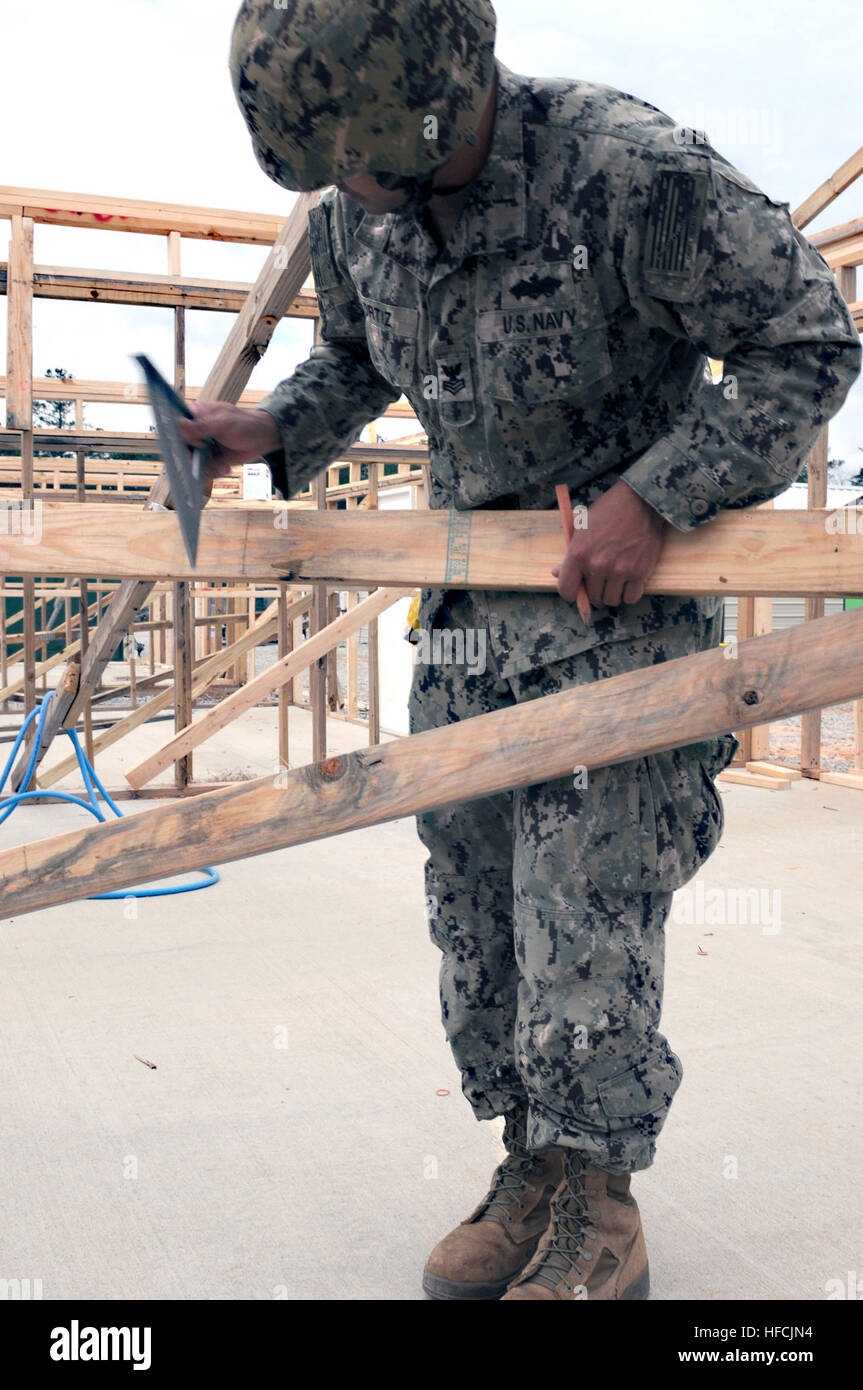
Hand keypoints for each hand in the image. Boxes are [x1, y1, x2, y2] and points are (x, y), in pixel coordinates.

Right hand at [178, 404, 280, 483]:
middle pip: (183, 447)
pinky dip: (215, 472)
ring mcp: (204, 445)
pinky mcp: (212, 458)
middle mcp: (197, 431)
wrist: (263, 438)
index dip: (182, 439)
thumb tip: (179, 424)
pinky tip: (226, 469)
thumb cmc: (245, 424)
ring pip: (194, 461)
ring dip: (207, 468)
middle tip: (209, 460)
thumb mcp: (223, 424)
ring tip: (223, 467)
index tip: (196, 445)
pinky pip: (205, 469)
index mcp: (196, 415)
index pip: (178, 427)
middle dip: (195, 458)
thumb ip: (201, 426)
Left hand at [552, 479, 665, 607]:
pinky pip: (631, 598)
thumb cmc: (608, 512)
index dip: (572, 592)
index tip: (578, 588)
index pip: (566, 591)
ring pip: (611, 600)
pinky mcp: (640, 572)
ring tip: (614, 582)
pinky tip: (627, 583)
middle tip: (600, 581)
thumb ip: (569, 555)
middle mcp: (597, 566)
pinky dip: (628, 594)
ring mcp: (619, 571)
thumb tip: (556, 574)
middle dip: (594, 592)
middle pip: (592, 597)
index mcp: (578, 555)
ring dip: (611, 594)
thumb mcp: (581, 529)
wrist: (639, 502)